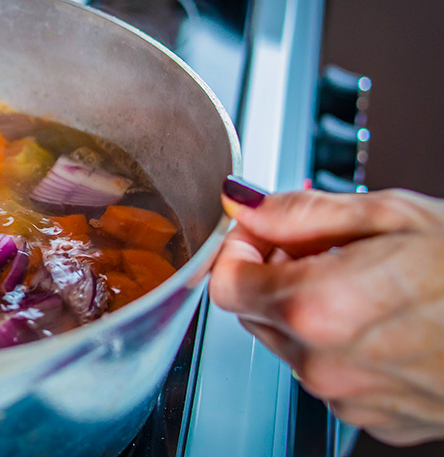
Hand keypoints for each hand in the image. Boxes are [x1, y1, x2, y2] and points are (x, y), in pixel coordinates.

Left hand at [209, 182, 443, 445]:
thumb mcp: (394, 216)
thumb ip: (301, 212)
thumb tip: (244, 201)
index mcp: (318, 306)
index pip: (225, 282)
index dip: (238, 249)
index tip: (260, 231)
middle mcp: (324, 362)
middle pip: (255, 313)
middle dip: (274, 274)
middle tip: (323, 245)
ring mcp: (350, 397)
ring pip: (292, 345)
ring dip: (310, 310)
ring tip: (371, 281)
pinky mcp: (376, 418)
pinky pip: (332, 375)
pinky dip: (343, 345)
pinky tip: (391, 319)